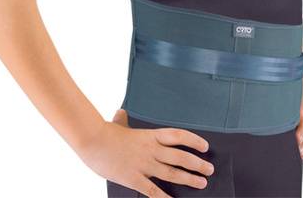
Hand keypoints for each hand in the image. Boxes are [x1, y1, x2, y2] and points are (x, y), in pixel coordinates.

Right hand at [79, 108, 214, 197]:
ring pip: (172, 173)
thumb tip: (121, 112)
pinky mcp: (134, 179)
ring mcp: (144, 165)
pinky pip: (154, 191)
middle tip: (209, 169)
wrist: (93, 141)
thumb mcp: (118, 123)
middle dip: (197, 164)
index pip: (179, 136)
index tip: (205, 146)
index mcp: (150, 135)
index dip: (194, 141)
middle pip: (181, 157)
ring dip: (189, 179)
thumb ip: (123, 120)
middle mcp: (151, 150)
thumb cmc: (105, 132)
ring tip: (202, 183)